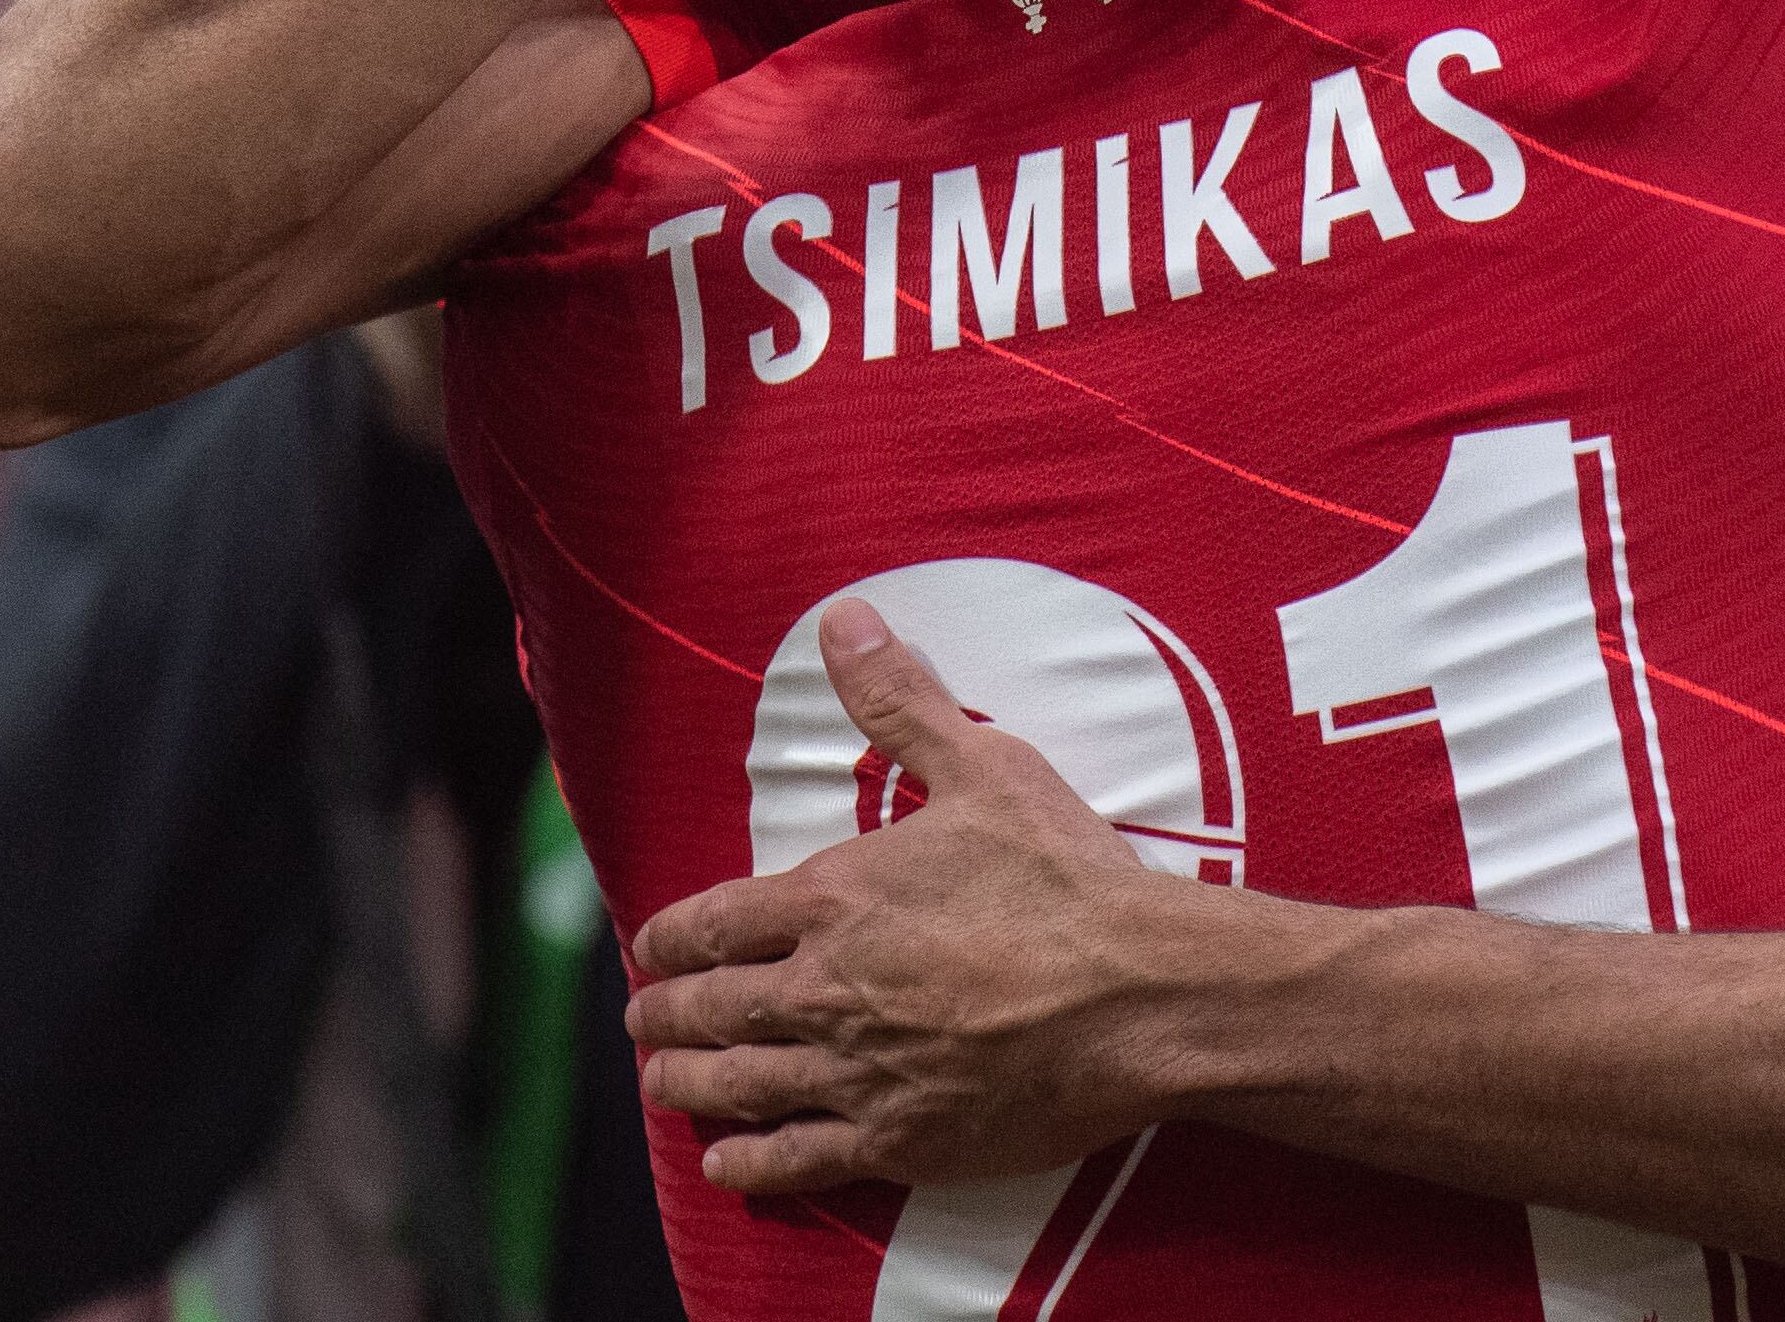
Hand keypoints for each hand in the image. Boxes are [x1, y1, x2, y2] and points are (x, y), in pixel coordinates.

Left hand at [624, 599, 1199, 1191]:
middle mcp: (823, 990)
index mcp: (832, 899)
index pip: (713, 922)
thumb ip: (901, 703)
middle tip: (647, 1020)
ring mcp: (855, 1071)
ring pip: (737, 1085)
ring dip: (688, 1085)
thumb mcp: (985, 768)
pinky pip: (795, 1160)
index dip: (670, 938)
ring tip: (667, 1084)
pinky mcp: (896, 1137)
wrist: (1136, 992)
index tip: (651, 949)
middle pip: (709, 1009)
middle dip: (666, 1014)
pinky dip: (749, 1164)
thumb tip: (844, 620)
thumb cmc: (1064, 877)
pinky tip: (728, 1163)